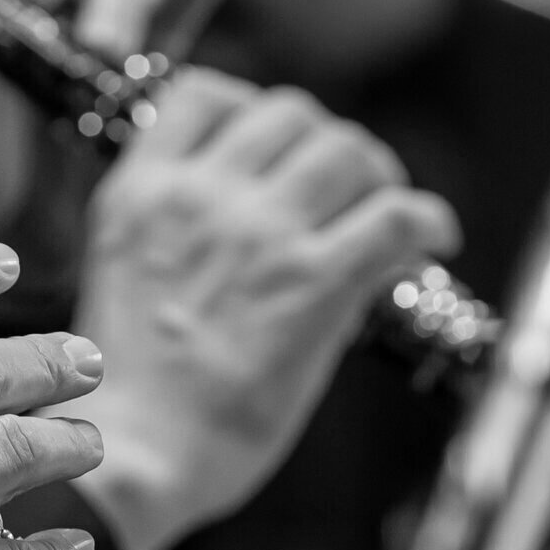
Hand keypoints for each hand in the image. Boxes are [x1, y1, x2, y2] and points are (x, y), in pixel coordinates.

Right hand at [40, 70, 461, 549]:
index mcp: (141, 194)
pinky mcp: (316, 285)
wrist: (130, 455)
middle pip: (290, 114)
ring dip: (378, 176)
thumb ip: (171, 233)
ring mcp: (262, 235)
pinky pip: (397, 217)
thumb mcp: (118, 276)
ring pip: (349, 151)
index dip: (250, 109)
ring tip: (385, 213)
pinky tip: (431, 240)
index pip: (203, 94)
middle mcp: (202, 197)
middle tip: (341, 188)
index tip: (271, 145)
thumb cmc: (121, 394)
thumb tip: (254, 226)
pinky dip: (425, 221)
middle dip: (323, 144)